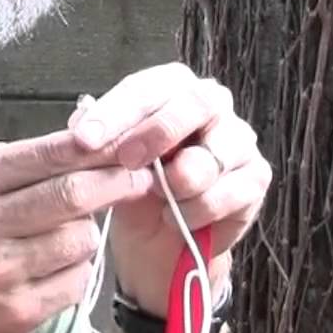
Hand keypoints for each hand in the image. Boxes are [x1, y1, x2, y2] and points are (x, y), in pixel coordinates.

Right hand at [0, 130, 152, 332]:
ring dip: (87, 235)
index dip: (96, 148)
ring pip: (80, 240)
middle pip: (71, 195)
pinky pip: (75, 283)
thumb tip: (87, 130)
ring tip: (69, 236)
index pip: (46, 155)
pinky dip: (77, 273)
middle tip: (139, 179)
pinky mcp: (15, 313)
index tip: (127, 144)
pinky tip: (56, 271)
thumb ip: (20, 162)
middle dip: (115, 183)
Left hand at [68, 63, 270, 314]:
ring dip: (177, 182)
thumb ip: (95, 144)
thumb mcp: (105, 165)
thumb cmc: (132, 190)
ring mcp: (238, 139)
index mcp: (172, 88)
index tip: (83, 140)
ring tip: (155, 197)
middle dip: (155, 134)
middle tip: (125, 162)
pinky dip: (196, 210)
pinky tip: (177, 219)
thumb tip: (78, 128)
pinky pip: (228, 192)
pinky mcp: (255, 177)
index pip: (147, 88)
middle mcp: (211, 103)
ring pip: (212, 155)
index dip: (115, 113)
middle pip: (194, 104)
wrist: (158, 244)